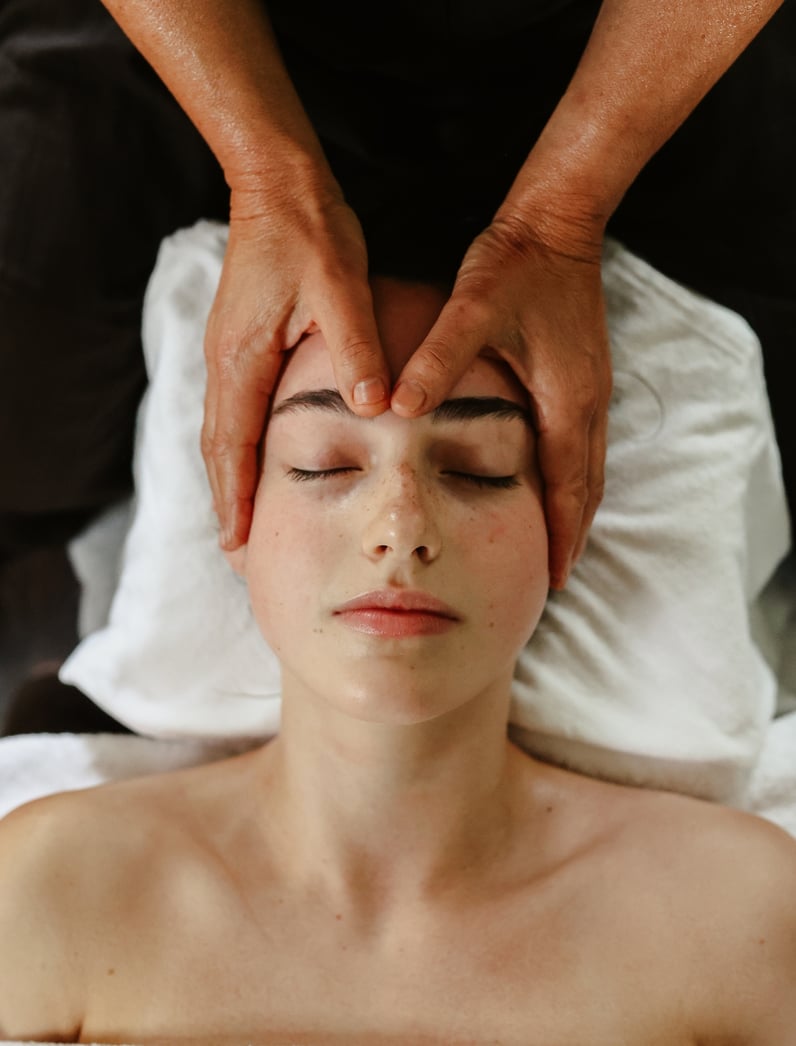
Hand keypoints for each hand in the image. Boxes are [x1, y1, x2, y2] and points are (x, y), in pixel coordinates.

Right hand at [202, 181, 389, 548]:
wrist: (277, 183)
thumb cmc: (310, 233)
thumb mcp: (342, 290)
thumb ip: (357, 352)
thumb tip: (375, 409)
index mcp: (243, 359)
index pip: (234, 447)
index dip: (236, 500)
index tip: (238, 545)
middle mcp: (226, 363)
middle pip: (218, 450)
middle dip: (226, 503)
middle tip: (237, 552)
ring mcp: (228, 353)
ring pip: (221, 433)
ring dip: (229, 480)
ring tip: (239, 522)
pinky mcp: (240, 342)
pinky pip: (232, 410)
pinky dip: (237, 448)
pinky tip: (253, 462)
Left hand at [391, 214, 611, 589]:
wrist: (556, 220)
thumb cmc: (515, 266)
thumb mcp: (471, 310)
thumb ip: (437, 360)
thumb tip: (399, 408)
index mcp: (566, 399)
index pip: (568, 487)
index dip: (559, 534)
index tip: (552, 578)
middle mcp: (588, 403)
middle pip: (588, 488)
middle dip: (572, 534)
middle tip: (556, 578)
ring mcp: (591, 389)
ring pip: (591, 468)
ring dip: (576, 509)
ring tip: (559, 545)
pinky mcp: (583, 374)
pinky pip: (585, 444)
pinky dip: (575, 477)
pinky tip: (556, 485)